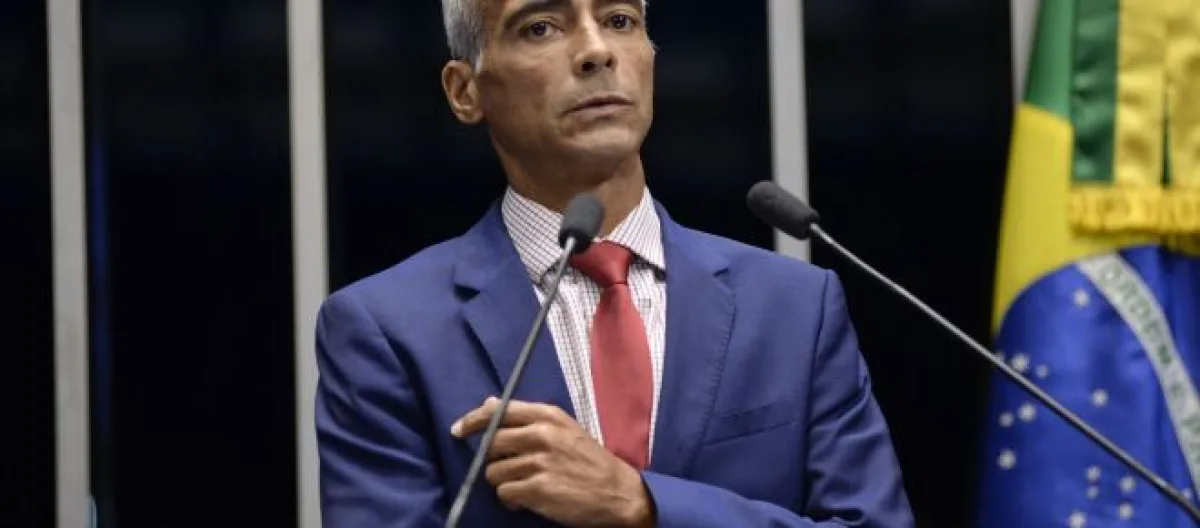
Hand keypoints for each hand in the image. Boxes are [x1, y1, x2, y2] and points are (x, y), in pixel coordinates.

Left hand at [451, 397, 654, 527]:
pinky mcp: (538, 489)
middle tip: (508, 468)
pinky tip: (526, 499)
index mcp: (548, 416)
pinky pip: (505, 493)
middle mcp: (542, 435)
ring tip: (523, 486)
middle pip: (491, 443)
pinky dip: (511, 499)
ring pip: (494, 472)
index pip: (498, 411)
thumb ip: (527, 418)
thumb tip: (487, 404)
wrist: (619, 493)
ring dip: (503, 482)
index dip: (473, 421)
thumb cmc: (590, 461)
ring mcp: (539, 463)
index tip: (459, 430)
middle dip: (493, 459)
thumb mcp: (564, 429)